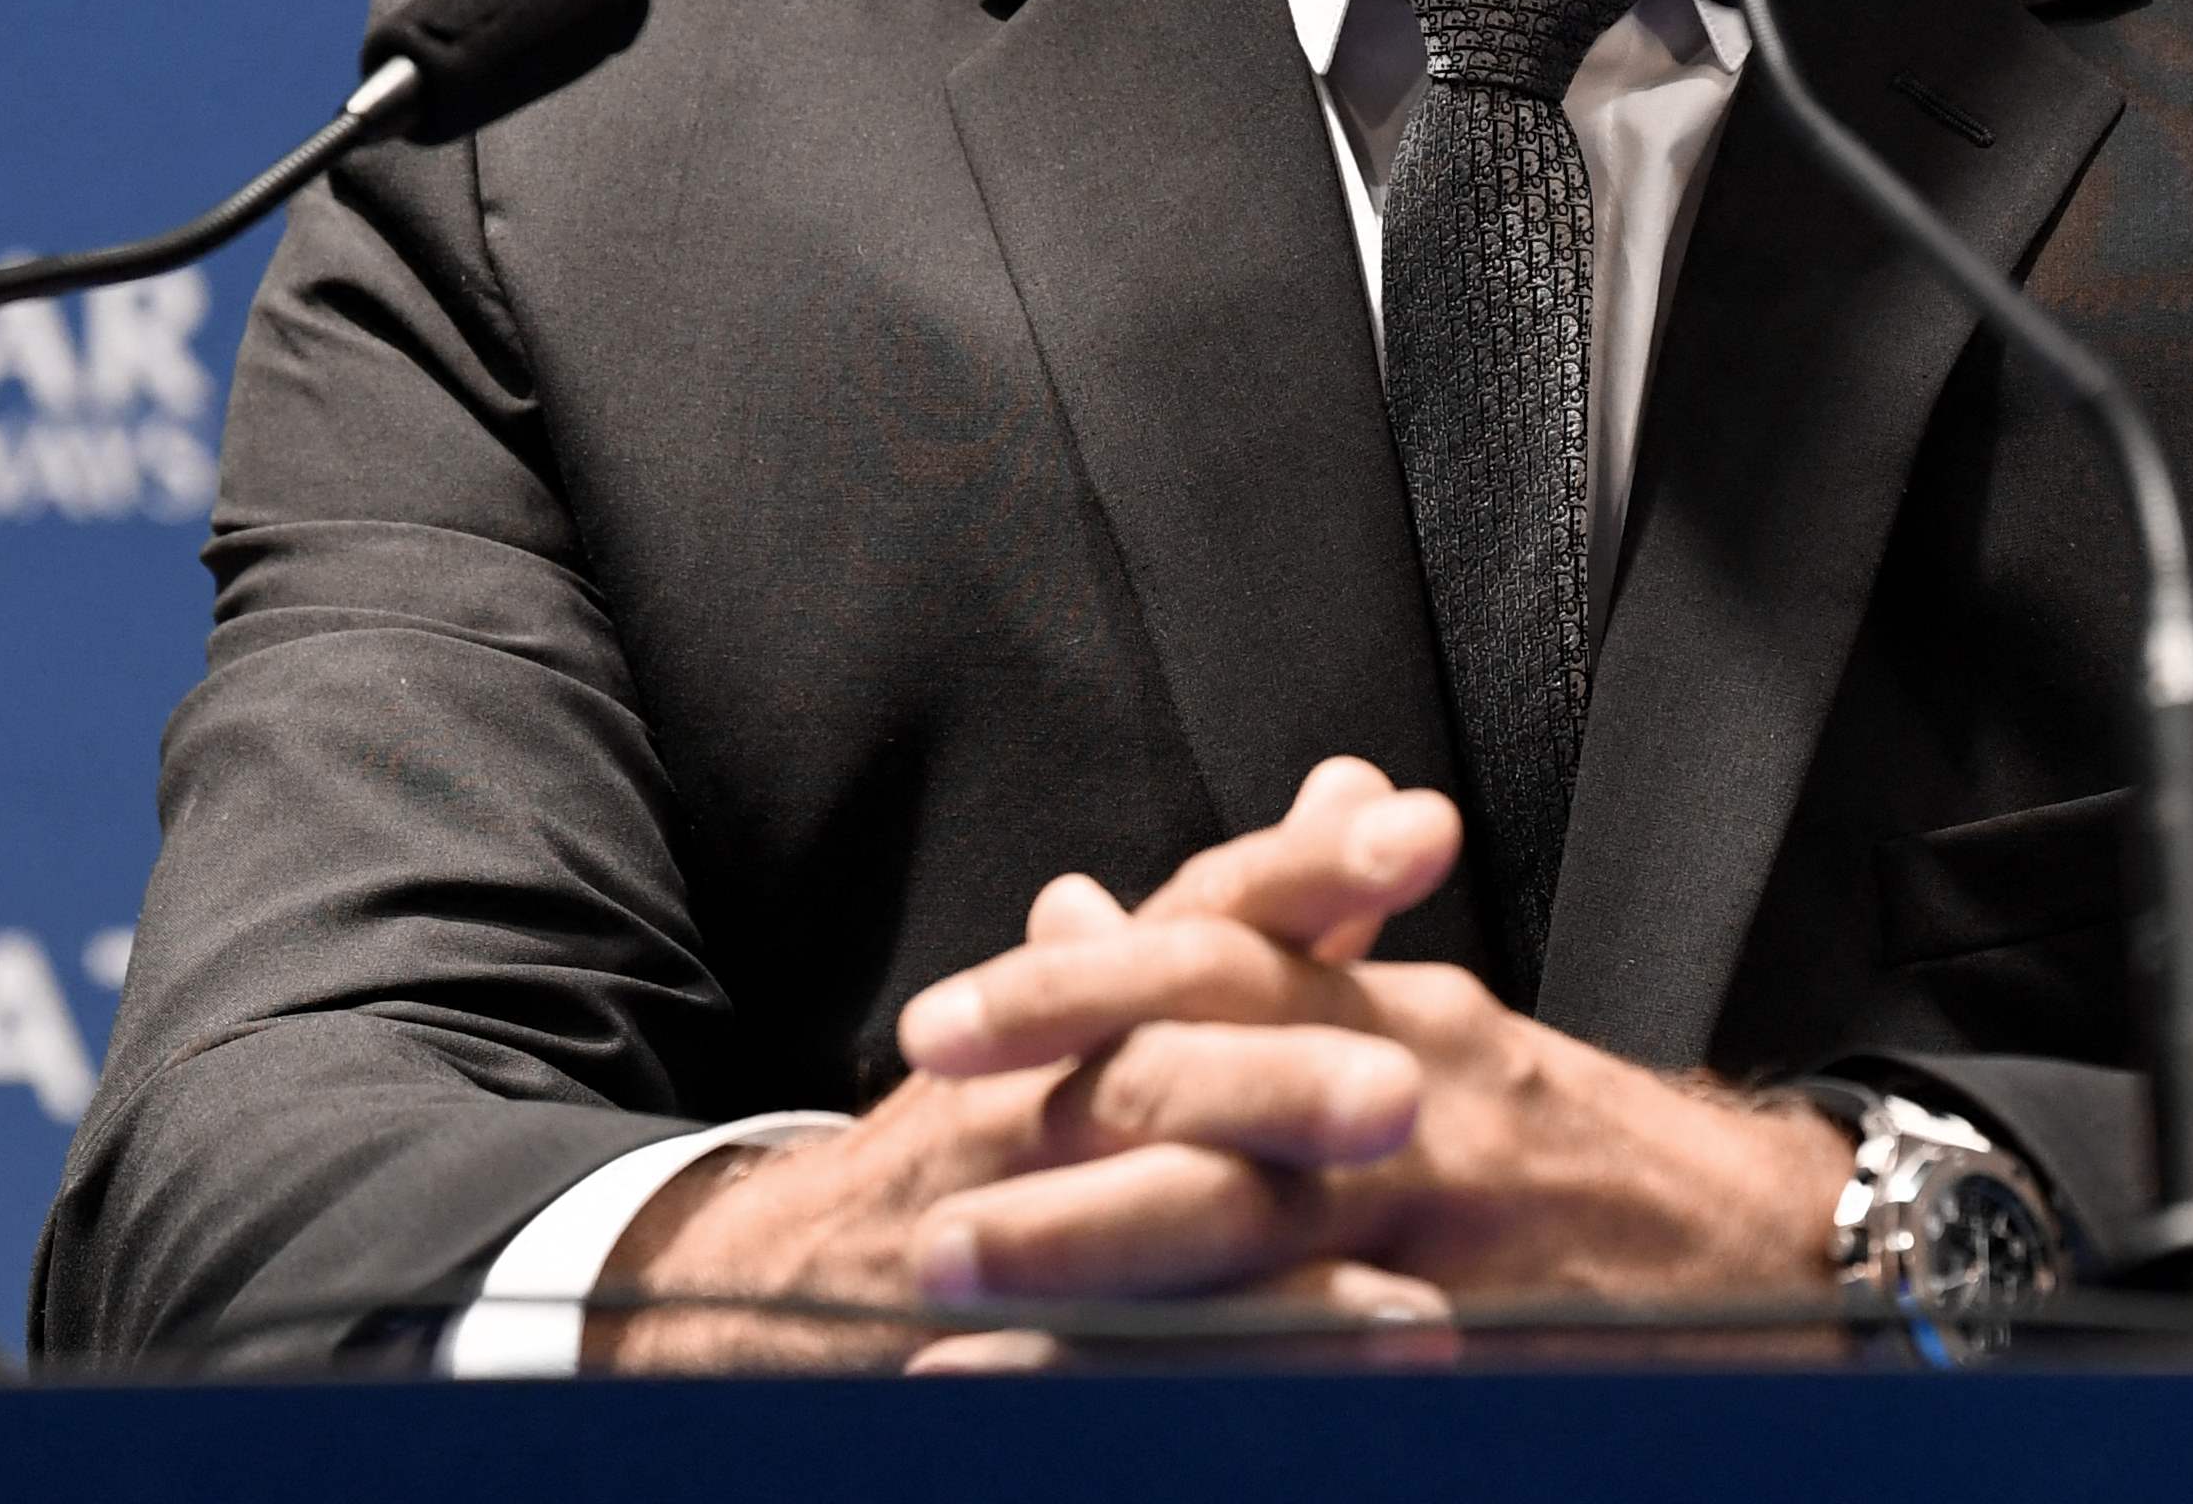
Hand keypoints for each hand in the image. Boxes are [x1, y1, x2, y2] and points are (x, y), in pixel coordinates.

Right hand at [597, 761, 1463, 1370]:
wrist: (775, 1273)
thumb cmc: (984, 1126)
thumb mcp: (1099, 1000)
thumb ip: (1245, 919)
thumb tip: (1352, 786)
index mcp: (1081, 1003)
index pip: (1197, 914)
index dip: (1302, 868)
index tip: (1418, 828)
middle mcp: (1032, 1099)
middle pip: (1154, 1074)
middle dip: (1275, 1082)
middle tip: (1397, 1094)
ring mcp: (1002, 1228)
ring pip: (1130, 1229)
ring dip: (1272, 1274)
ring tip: (1413, 1305)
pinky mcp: (997, 1346)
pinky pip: (1106, 1371)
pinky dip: (1212, 1382)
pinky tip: (1307, 1405)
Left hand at [890, 770, 1851, 1324]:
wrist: (1777, 1248)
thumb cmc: (1566, 1141)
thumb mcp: (1420, 1023)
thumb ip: (1250, 970)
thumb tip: (1068, 908)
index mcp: (1398, 1012)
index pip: (1216, 963)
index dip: (1071, 992)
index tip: (938, 1027)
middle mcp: (1417, 1105)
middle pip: (1215, 1103)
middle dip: (1058, 1152)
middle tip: (929, 1196)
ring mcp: (1449, 1232)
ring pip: (1248, 1246)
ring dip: (1096, 1285)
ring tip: (959, 1324)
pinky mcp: (1473, 1341)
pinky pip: (1314, 1362)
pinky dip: (1193, 1390)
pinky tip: (1089, 1419)